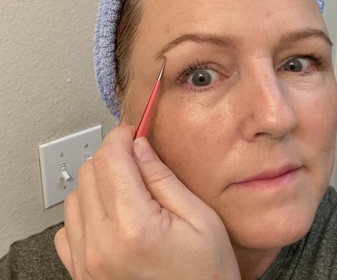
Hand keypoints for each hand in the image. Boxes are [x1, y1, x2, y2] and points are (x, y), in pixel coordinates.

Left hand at [54, 126, 239, 279]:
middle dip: (111, 156)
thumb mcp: (200, 219)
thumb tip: (139, 148)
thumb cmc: (206, 275)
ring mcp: (86, 264)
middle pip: (88, 173)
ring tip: (126, 189)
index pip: (110, 159)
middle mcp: (100, 246)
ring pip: (74, 197)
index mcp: (133, 227)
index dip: (121, 137)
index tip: (132, 133)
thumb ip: (164, 179)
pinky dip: (85, 212)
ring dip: (98, 183)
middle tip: (135, 158)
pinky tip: (110, 215)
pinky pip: (67, 228)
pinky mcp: (82, 275)